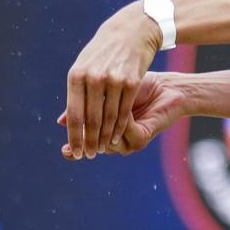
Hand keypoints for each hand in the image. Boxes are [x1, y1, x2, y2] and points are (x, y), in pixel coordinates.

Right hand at [60, 74, 192, 157]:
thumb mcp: (109, 93)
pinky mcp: (140, 139)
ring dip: (101, 125)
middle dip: (81, 136)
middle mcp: (116, 142)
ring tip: (93, 110)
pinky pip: (123, 132)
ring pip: (106, 140)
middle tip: (70, 130)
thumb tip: (59, 120)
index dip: (72, 139)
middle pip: (92, 143)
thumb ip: (88, 106)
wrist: (170, 89)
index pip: (84, 141)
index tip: (59, 134)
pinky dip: (118, 121)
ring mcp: (127, 143)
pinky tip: (115, 108)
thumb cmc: (137, 86)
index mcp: (106, 133)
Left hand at [64, 3, 163, 158]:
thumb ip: (75, 95)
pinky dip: (120, 127)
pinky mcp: (131, 81)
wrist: (131, 31)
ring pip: (108, 118)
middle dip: (89, 141)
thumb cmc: (103, 52)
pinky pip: (124, 110)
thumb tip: (63, 122)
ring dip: (105, 138)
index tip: (74, 152)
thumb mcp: (84, 67)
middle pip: (91, 120)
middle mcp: (93, 79)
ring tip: (101, 149)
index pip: (74, 115)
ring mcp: (113, 80)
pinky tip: (117, 136)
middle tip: (88, 156)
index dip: (74, 137)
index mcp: (76, 76)